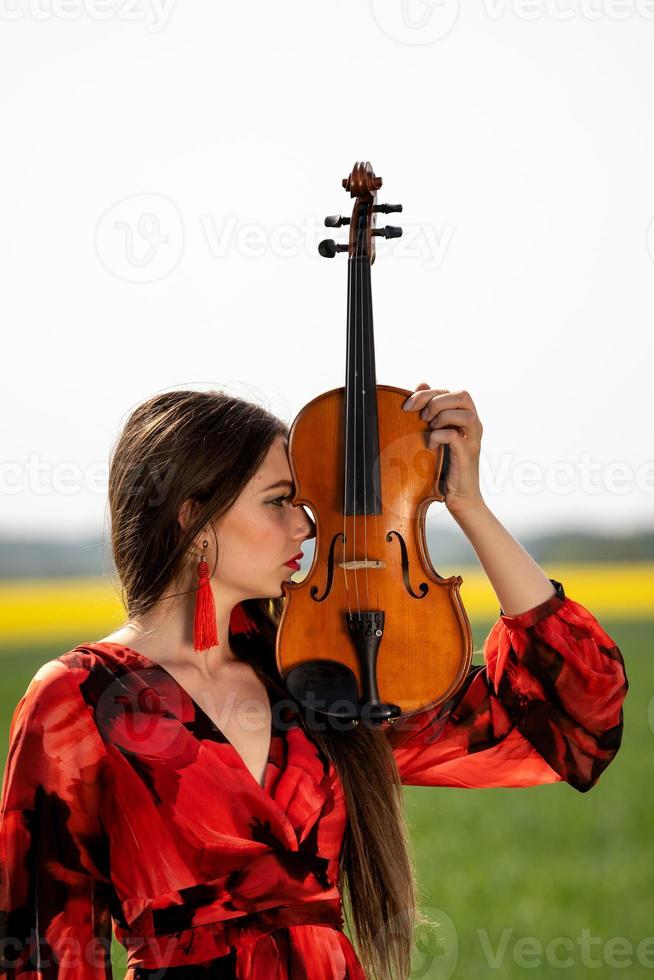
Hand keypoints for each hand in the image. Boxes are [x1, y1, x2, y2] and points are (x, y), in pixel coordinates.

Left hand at [402, 382, 484, 514]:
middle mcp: (474, 426)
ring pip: (465, 412)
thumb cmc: (446, 467)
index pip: (450, 392)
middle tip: (422, 417)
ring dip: (441, 416)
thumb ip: (430, 410)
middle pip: (463, 395)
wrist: (460, 499)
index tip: (408, 406)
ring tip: (429, 428)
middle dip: (436, 401)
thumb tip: (421, 384)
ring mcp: (472, 440)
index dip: (427, 394)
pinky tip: (430, 445)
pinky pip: (454, 435)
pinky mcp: (467, 455)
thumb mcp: (434, 433)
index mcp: (465, 418)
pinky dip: (438, 436)